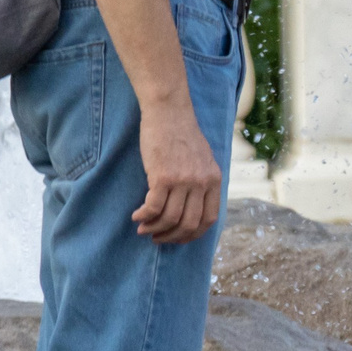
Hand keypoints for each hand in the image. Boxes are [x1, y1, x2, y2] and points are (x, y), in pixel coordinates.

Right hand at [133, 108, 223, 243]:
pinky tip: (137, 216)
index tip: (178, 237)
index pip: (209, 219)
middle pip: (189, 224)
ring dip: (154, 229)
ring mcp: (184, 180)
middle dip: (171, 237)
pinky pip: (153, 208)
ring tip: (144, 228)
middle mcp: (202, 183)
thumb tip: (192, 208)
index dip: (192, 234)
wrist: (169, 112)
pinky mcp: (163, 176)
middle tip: (157, 237)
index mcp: (214, 180)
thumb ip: (202, 182)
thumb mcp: (203, 160)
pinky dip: (144, 216)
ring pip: (170, 219)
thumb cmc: (182, 135)